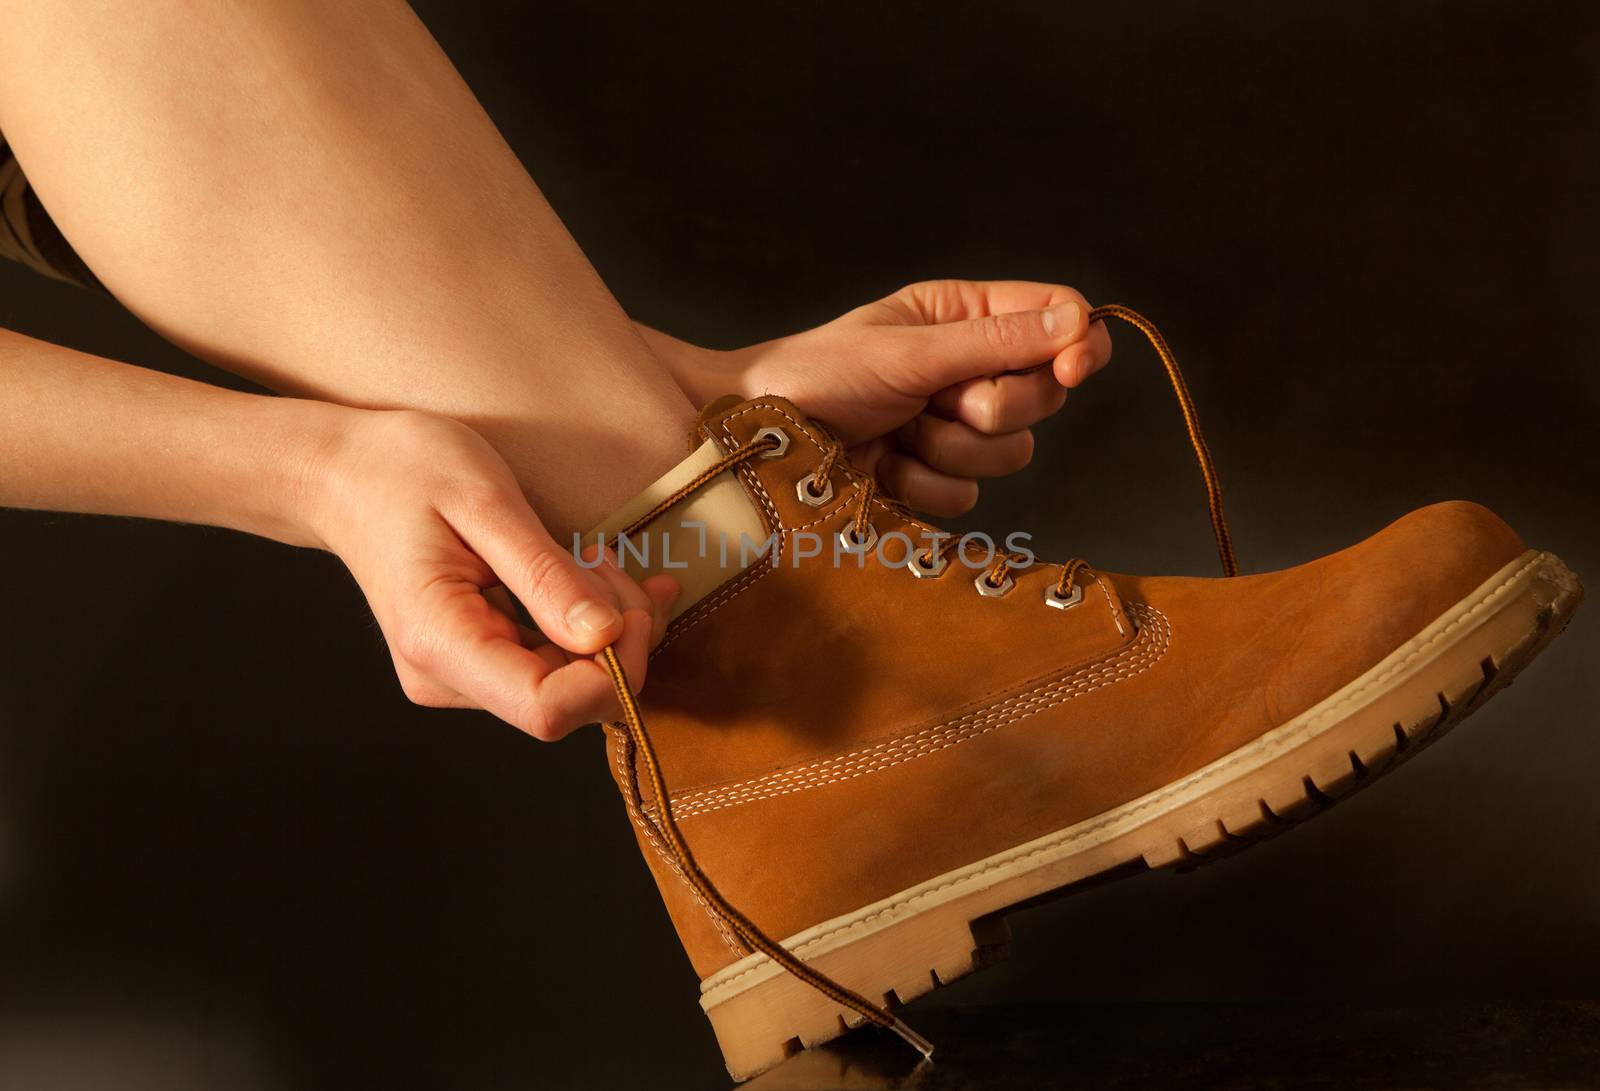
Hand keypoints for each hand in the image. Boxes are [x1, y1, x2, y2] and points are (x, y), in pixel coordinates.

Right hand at [304, 407, 678, 739]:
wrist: (344, 475)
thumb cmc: (405, 472)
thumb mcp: (485, 502)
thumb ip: (543, 575)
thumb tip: (605, 636)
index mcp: (440, 641)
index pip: (547, 709)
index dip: (611, 674)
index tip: (631, 608)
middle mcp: (446, 678)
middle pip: (569, 700)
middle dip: (618, 638)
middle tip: (613, 561)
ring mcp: (458, 676)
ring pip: (569, 684)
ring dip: (608, 627)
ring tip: (599, 558)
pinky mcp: (475, 662)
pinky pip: (553, 663)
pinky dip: (589, 624)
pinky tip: (595, 575)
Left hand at [645, 280, 1111, 516]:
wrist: (760, 444)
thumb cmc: (817, 375)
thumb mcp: (909, 351)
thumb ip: (996, 341)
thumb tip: (1078, 321)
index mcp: (965, 315)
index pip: (1058, 317)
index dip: (1079, 343)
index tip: (1075, 367)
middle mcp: (968, 366)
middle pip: (1044, 394)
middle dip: (992, 406)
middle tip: (937, 401)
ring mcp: (951, 425)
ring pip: (1010, 453)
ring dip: (948, 449)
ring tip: (896, 432)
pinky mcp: (931, 476)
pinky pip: (968, 495)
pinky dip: (923, 485)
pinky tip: (882, 468)